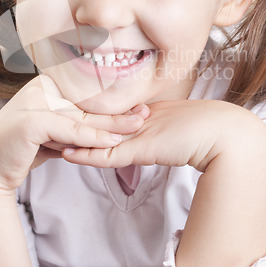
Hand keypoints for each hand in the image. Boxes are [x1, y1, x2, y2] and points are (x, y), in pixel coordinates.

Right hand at [0, 75, 148, 189]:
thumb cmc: (23, 149)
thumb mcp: (53, 133)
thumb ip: (73, 126)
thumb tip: (107, 129)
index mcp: (46, 86)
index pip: (85, 94)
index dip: (111, 101)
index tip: (136, 105)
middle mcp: (41, 89)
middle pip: (87, 103)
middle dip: (117, 110)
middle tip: (145, 112)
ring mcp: (35, 101)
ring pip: (82, 115)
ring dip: (113, 123)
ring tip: (139, 124)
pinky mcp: (32, 120)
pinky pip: (70, 130)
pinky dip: (93, 137)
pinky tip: (113, 142)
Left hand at [62, 99, 265, 170]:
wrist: (220, 133)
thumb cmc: (200, 129)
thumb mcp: (168, 129)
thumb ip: (149, 134)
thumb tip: (136, 136)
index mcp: (139, 112)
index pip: (104, 114)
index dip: (83, 113)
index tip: (62, 112)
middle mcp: (133, 119)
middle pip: (94, 120)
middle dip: (70, 120)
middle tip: (45, 120)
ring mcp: (136, 132)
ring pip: (96, 135)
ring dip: (72, 137)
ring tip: (47, 135)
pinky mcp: (140, 147)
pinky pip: (107, 153)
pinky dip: (86, 154)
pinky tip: (67, 153)